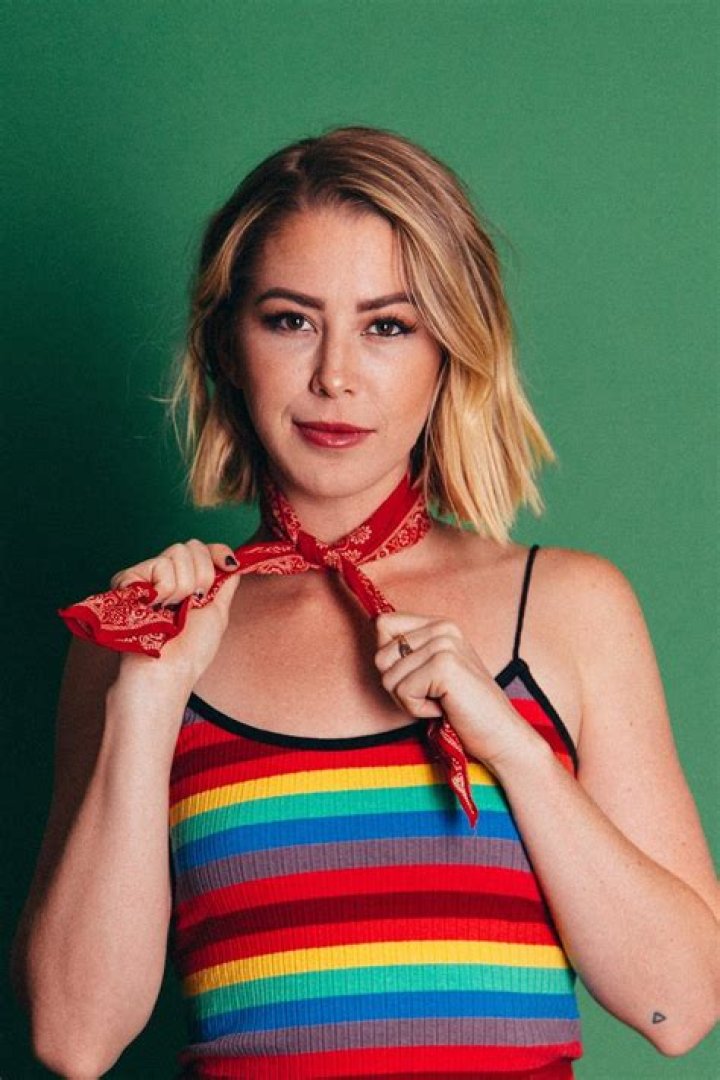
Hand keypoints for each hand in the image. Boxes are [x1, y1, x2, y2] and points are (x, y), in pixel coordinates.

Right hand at [109, 539, 241, 686]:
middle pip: (191, 546)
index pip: (202, 548)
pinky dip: (164, 588)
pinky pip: (159, 565)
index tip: (229, 565)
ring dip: (183, 587)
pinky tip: (156, 607)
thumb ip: (226, 585)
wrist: (167, 672)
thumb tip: (235, 562)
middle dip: (201, 576)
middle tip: (190, 604)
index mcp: (186, 582)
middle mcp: (165, 576)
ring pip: (177, 553)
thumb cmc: (190, 652)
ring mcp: (146, 576)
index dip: (216, 551)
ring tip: (170, 611)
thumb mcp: (218, 614)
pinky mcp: (128, 579)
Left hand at [374, 611, 538, 768]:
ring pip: (388, 676)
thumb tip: (372, 627)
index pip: (383, 623)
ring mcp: (445, 644)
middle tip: (430, 695)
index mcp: (439, 625)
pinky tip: (444, 709)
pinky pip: (402, 691)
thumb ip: (407, 651)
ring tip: (439, 702)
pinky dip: (417, 709)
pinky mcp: (445, 665)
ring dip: (408, 700)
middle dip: (397, 685)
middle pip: (381, 654)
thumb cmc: (463, 708)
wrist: (500, 735)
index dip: (388, 658)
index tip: (417, 677)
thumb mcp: (431, 672)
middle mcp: (443, 627)